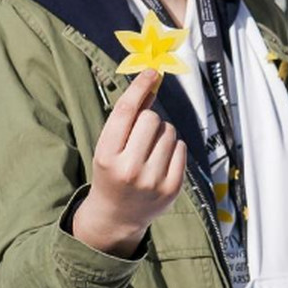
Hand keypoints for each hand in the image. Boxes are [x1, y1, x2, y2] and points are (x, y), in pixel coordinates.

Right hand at [72, 70, 188, 257]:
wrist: (117, 215)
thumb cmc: (112, 172)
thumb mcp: (108, 146)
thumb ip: (128, 116)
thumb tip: (151, 81)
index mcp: (107, 156)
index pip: (126, 112)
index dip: (140, 87)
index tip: (152, 72)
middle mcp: (129, 169)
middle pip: (151, 118)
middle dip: (149, 119)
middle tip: (142, 135)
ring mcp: (153, 181)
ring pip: (169, 131)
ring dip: (162, 134)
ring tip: (149, 150)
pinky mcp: (172, 187)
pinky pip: (181, 147)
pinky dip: (173, 148)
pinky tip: (160, 161)